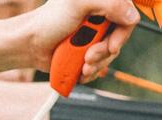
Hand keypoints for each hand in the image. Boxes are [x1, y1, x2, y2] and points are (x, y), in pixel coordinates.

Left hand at [18, 0, 139, 78]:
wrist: (30, 45)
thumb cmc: (48, 21)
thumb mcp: (78, 5)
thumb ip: (108, 4)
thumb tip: (132, 16)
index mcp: (99, 1)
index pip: (128, 16)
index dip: (122, 35)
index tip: (111, 46)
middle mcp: (99, 17)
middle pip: (120, 38)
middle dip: (105, 53)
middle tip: (89, 57)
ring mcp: (94, 35)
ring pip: (110, 55)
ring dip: (97, 65)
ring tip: (81, 67)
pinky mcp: (87, 51)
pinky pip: (100, 65)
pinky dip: (91, 71)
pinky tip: (80, 71)